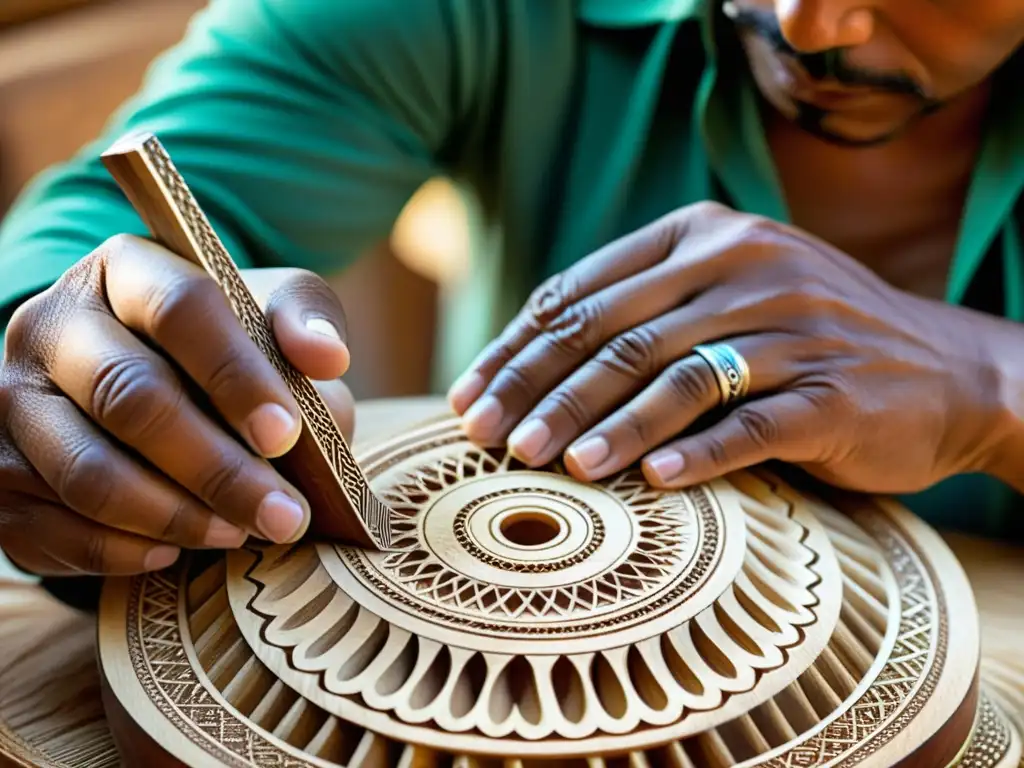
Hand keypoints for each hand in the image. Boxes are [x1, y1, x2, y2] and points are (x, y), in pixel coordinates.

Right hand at [0, 235, 353, 576]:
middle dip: (218, 468)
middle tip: (283, 516)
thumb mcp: (270, 313)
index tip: (286, 435)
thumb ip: (306, 320)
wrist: (143, 382)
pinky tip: (175, 552)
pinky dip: (124, 551)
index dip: (235, 375)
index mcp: (125, 269)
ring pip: (89, 473)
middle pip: (131, 398)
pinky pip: (54, 528)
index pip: (180, 309)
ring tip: (241, 534)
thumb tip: (326, 355)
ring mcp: (12, 398)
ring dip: (176, 518)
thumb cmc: (222, 347)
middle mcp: (52, 324)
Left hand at [448, 202, 1005, 493]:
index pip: (584, 292)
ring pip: (677, 378)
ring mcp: (795, 328)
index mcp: (704, 235)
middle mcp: (747, 267)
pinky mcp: (835, 392)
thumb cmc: (805, 336)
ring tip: (554, 464)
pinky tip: (652, 481)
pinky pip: (752, 424)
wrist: (944, 368)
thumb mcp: (723, 294)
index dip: (518, 348)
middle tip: (491, 438)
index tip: (470, 397)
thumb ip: (641, 307)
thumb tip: (526, 356)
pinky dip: (698, 453)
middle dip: (542, 390)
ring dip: (607, 425)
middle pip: (617, 334)